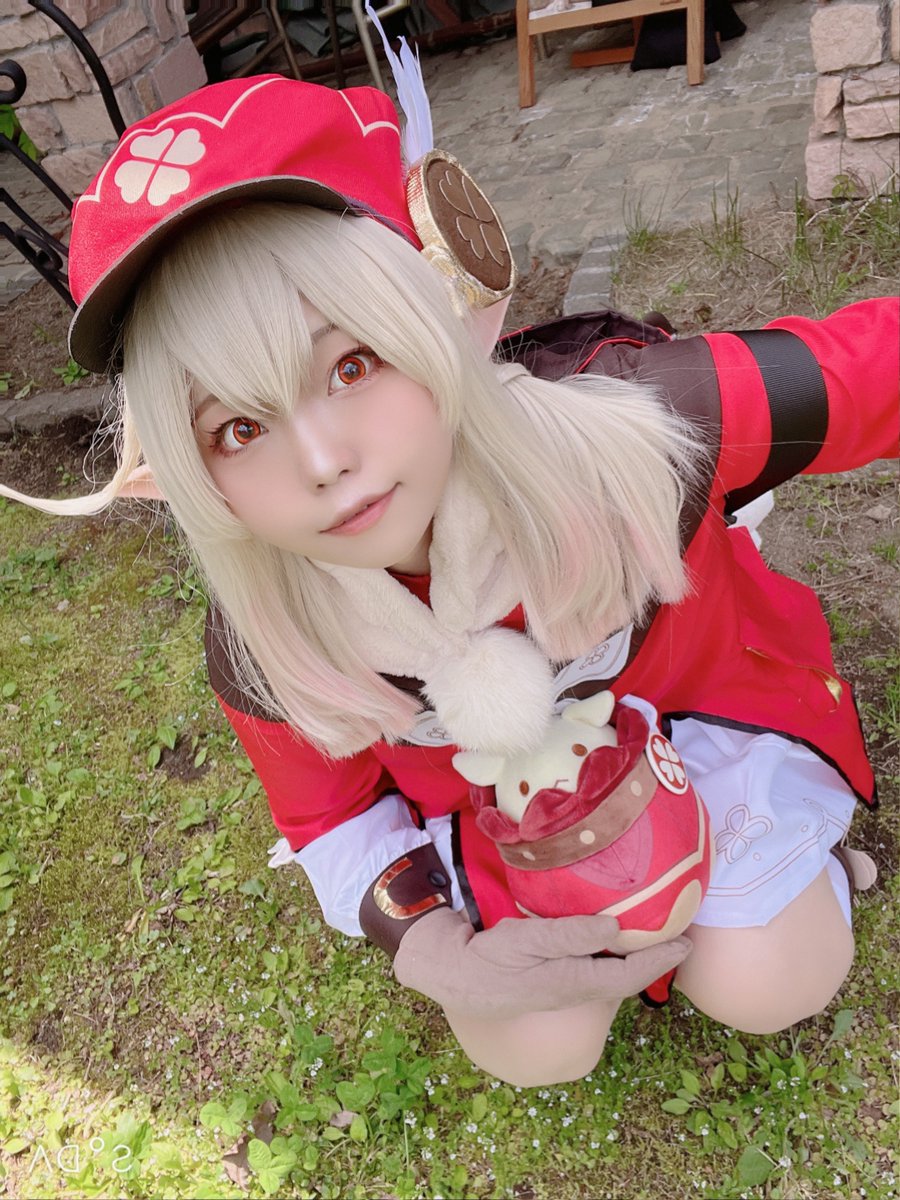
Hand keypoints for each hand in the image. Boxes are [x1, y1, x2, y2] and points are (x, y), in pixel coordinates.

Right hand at [393, 907, 690, 1019]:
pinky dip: (608, 954)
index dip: (661, 960)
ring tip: (652, 933)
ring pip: (609, 974)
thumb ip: (570, 934)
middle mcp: (574, 988)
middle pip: (625, 977)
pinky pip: (590, 968)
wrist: (451, 974)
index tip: (688, 943)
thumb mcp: (526, 941)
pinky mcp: (549, 977)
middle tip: (679, 933)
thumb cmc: (488, 958)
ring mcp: (562, 986)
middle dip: (654, 960)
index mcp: (574, 983)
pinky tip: (607, 937)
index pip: (630, 975)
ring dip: (633, 958)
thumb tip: (616, 927)